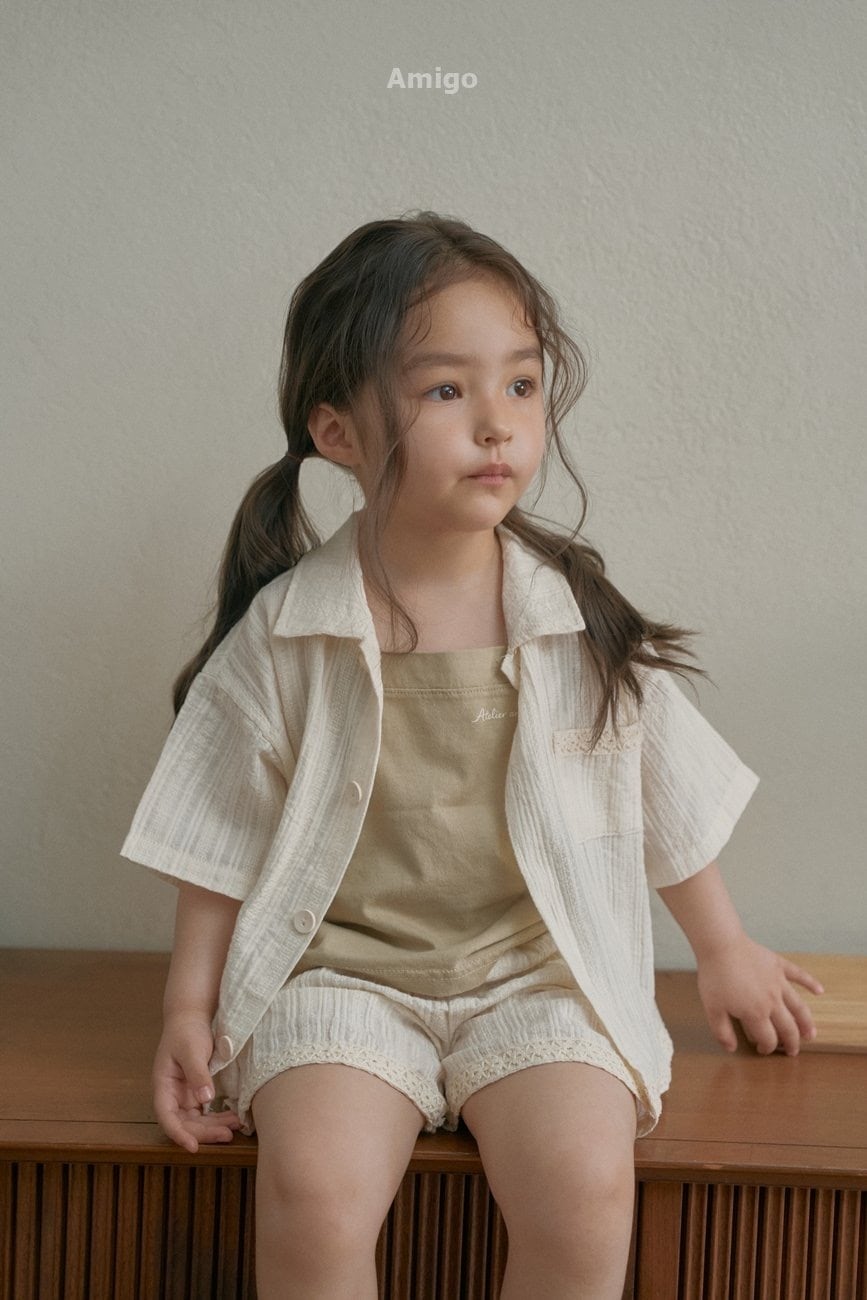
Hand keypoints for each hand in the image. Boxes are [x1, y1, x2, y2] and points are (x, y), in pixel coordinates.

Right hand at [152, 1014, 242, 1152]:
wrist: (193, 1017)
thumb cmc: (187, 1031)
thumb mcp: (192, 1049)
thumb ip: (198, 1073)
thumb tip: (205, 1100)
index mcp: (162, 1085)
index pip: (166, 1116)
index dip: (178, 1134)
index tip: (192, 1146)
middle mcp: (172, 1095)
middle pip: (184, 1123)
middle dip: (204, 1132)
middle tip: (227, 1134)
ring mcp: (184, 1095)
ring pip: (197, 1121)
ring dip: (214, 1127)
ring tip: (236, 1126)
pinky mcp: (197, 1092)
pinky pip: (206, 1112)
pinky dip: (218, 1117)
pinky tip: (234, 1118)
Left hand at [696, 936, 823, 1056]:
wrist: (721, 945)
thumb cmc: (715, 976)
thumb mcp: (712, 1009)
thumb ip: (722, 1032)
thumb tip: (731, 1049)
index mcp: (756, 1013)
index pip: (768, 1038)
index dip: (767, 1048)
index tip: (763, 1050)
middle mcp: (772, 1001)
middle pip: (788, 1027)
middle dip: (792, 1042)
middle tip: (793, 1051)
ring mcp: (778, 982)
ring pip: (799, 1007)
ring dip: (806, 1022)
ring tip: (811, 1034)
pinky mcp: (778, 966)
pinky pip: (799, 975)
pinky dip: (810, 983)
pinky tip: (819, 991)